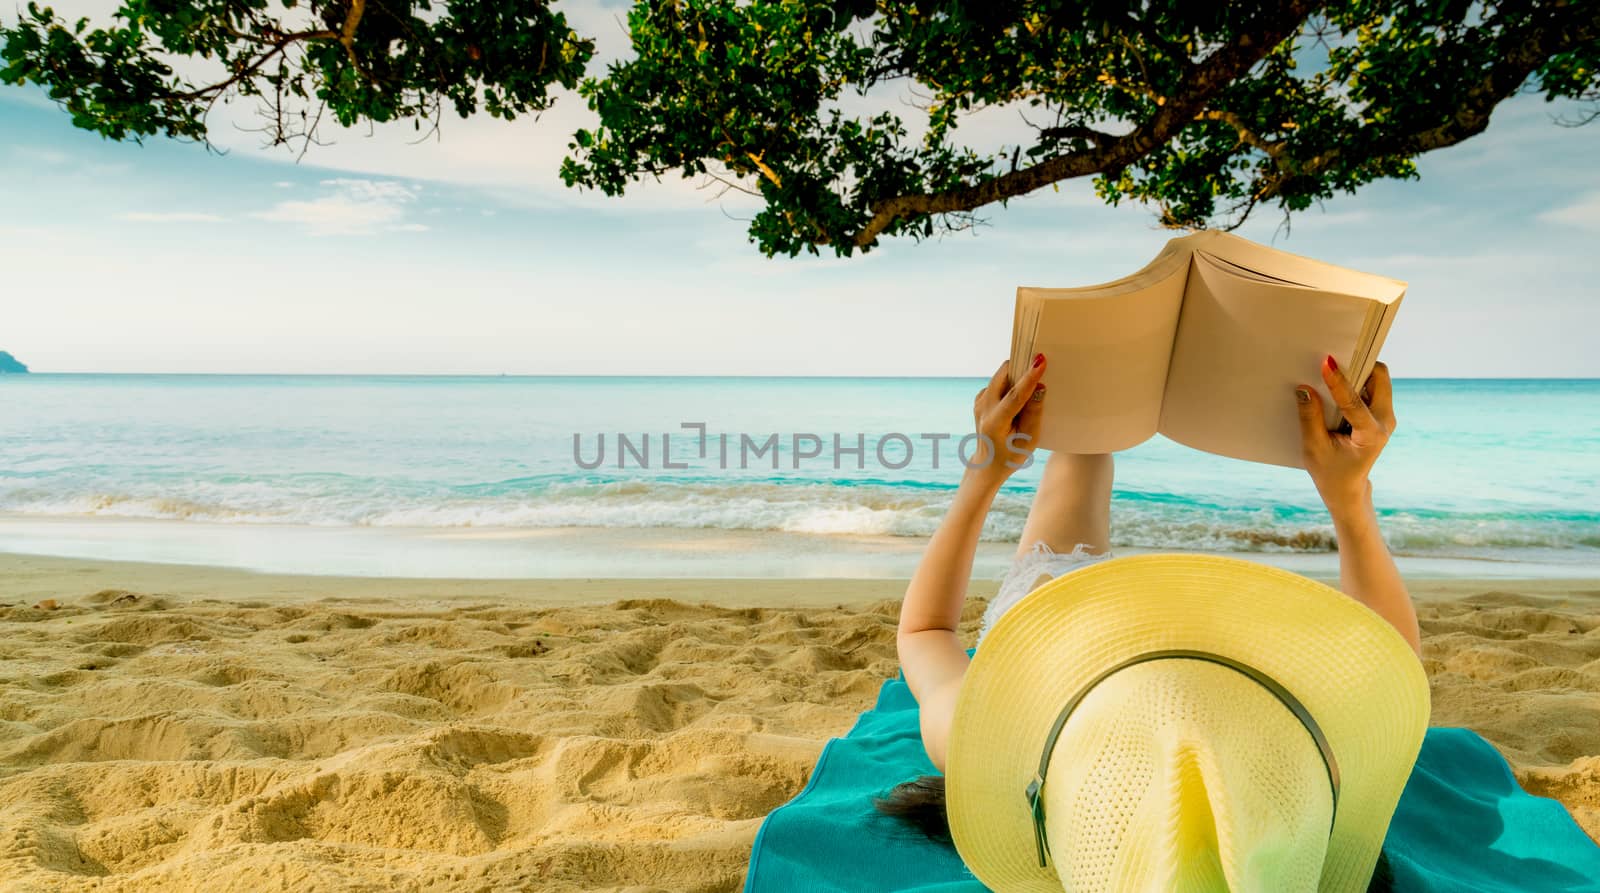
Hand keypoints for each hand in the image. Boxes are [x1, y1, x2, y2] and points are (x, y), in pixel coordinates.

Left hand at [968, 353, 1047, 484]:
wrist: (987, 464)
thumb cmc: (1011, 455)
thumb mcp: (1029, 440)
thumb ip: (1034, 413)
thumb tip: (1040, 387)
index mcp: (994, 422)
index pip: (1015, 395)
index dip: (1029, 377)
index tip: (1040, 361)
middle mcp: (983, 408)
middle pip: (1003, 374)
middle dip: (1021, 366)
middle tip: (1040, 365)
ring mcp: (979, 402)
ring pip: (1001, 375)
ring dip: (1016, 376)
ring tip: (1030, 389)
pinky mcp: (980, 398)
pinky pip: (998, 382)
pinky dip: (1010, 383)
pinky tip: (1018, 398)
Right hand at [1294, 357, 1394, 518]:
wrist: (1347, 487)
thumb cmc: (1330, 472)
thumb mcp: (1314, 448)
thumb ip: (1310, 418)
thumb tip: (1304, 389)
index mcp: (1371, 435)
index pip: (1353, 402)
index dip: (1338, 382)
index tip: (1325, 363)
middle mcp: (1384, 422)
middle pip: (1380, 378)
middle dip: (1359, 365)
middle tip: (1334, 358)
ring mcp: (1384, 416)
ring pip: (1377, 379)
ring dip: (1357, 371)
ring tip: (1331, 369)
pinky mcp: (1378, 413)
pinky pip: (1372, 386)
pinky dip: (1355, 380)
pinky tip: (1335, 382)